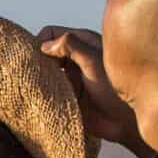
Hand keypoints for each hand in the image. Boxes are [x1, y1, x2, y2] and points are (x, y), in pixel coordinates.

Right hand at [36, 25, 148, 157]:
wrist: (125, 123)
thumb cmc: (115, 90)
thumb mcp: (93, 62)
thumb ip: (71, 47)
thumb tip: (44, 45)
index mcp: (81, 43)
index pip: (51, 34)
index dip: (40, 42)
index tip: (35, 58)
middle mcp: (73, 59)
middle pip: (45, 53)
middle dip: (35, 61)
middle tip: (33, 75)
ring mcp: (69, 78)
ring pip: (43, 73)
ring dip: (37, 78)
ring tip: (36, 88)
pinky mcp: (65, 97)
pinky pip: (46, 92)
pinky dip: (40, 93)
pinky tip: (40, 100)